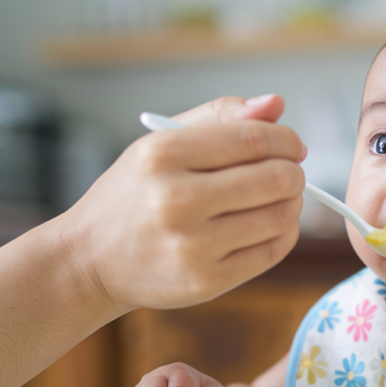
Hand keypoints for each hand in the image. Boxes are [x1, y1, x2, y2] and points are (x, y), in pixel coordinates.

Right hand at [59, 94, 305, 312]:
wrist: (91, 259)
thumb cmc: (134, 195)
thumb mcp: (161, 143)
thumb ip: (219, 117)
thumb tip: (275, 105)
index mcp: (162, 155)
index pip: (253, 139)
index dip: (286, 140)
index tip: (292, 145)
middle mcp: (175, 201)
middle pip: (275, 179)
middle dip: (294, 171)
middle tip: (288, 172)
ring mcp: (192, 246)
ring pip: (280, 216)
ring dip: (292, 202)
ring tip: (276, 197)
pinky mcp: (207, 281)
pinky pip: (273, 250)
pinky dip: (284, 232)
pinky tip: (270, 223)